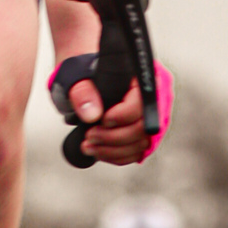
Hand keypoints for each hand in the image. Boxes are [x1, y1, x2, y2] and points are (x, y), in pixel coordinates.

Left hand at [52, 55, 172, 167]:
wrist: (84, 80)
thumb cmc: (84, 72)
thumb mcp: (77, 75)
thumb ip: (83, 91)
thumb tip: (93, 114)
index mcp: (139, 78)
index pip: (142, 102)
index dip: (123, 116)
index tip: (102, 120)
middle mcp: (150, 99)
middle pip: (143, 127)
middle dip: (113, 137)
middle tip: (90, 136)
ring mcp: (147, 118)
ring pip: (140, 144)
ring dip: (112, 150)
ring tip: (89, 146)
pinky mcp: (140, 134)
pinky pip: (135, 152)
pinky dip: (116, 156)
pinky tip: (99, 151)